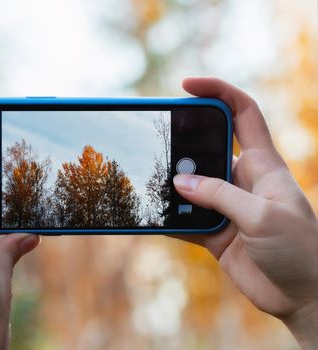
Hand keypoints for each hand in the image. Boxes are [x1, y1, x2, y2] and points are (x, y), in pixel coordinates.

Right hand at [172, 77, 317, 348]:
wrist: (304, 297)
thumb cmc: (300, 249)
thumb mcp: (262, 216)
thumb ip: (219, 196)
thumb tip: (179, 181)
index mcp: (263, 164)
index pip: (242, 113)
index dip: (218, 92)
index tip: (186, 86)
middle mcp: (242, 181)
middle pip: (206, 148)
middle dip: (182, 143)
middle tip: (155, 142)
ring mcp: (226, 207)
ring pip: (190, 187)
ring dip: (171, 186)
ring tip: (149, 184)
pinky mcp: (215, 233)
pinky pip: (185, 220)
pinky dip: (169, 219)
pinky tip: (153, 218)